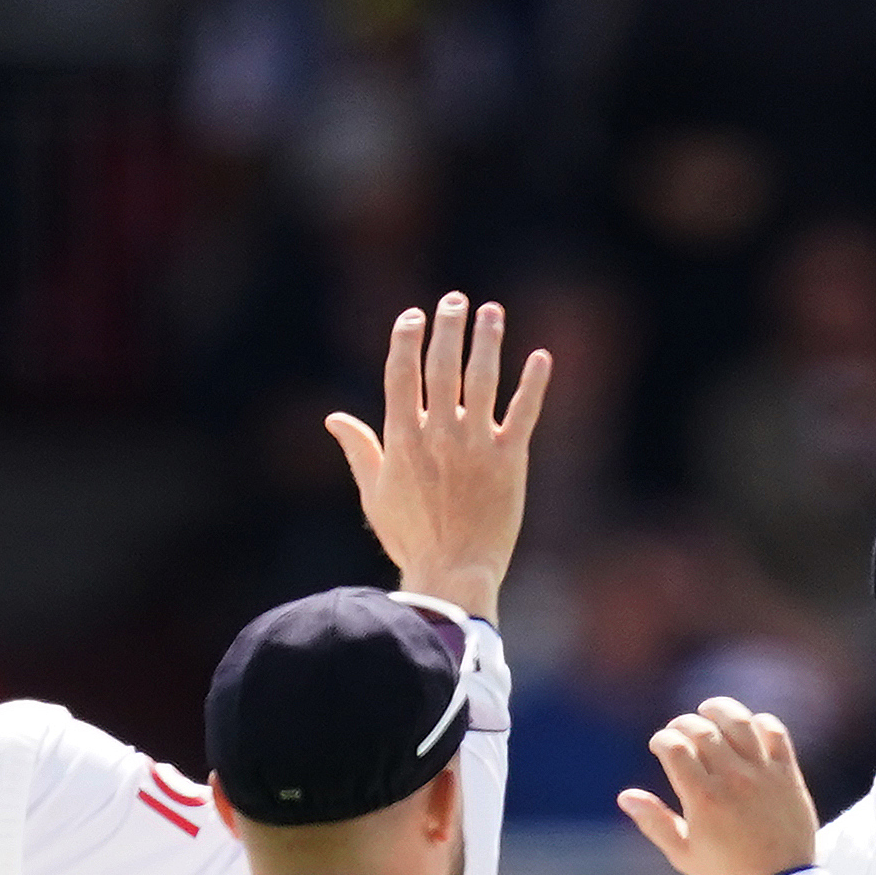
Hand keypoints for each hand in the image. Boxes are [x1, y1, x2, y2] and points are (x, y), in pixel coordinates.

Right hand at [327, 293, 548, 623]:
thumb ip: (359, 449)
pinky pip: (524, 412)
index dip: (406, 338)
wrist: (453, 573)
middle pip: (442, 365)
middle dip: (446, 327)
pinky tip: (541, 357)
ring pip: (482, 379)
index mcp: (402, 439)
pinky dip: (534, 383)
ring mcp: (476, 445)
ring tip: (491, 312)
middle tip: (454, 301)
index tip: (413, 316)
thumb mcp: (374, 493)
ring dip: (487, 340)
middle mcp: (439, 434)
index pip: (401, 372)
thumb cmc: (410, 538)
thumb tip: (333, 419)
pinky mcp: (510, 460)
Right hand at [618, 697, 823, 874]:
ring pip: (739, 722)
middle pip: (702, 730)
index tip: (659, 746)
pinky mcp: (787, 774)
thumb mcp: (684, 855)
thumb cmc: (728, 872)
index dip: (661, 739)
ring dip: (719, 710)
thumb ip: (654, 823)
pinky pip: (775, 733)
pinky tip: (748, 728)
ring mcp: (762, 774)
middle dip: (682, 724)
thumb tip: (625, 796)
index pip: (675, 747)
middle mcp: (732, 780)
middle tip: (679, 733)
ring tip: (708, 711)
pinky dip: (760, 723)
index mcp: (703, 798)